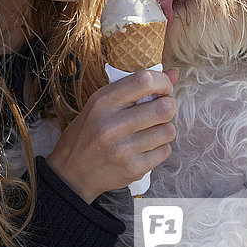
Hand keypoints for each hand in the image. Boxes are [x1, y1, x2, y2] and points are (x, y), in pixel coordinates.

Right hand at [46, 69, 178, 202]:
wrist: (71, 172)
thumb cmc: (88, 132)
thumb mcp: (102, 103)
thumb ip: (136, 87)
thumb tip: (174, 73)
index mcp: (102, 102)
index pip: (144, 81)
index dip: (163, 82)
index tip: (164, 88)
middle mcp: (112, 125)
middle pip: (164, 107)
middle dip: (168, 105)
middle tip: (160, 109)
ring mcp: (123, 149)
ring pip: (168, 130)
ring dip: (164, 128)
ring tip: (150, 130)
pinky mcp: (133, 168)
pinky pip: (165, 151)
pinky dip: (160, 147)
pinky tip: (145, 147)